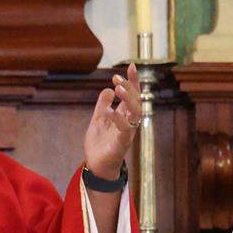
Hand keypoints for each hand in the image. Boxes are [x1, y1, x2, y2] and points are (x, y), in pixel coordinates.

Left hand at [82, 65, 142, 180]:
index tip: (131, 65)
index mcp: (124, 115)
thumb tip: (108, 89)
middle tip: (117, 78)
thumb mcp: (98, 120)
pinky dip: (117, 119)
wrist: (96, 166)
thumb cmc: (99, 144)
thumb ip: (103, 105)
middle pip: (137, 101)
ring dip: (129, 100)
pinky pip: (124, 129)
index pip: (132, 95)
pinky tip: (109, 111)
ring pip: (135, 113)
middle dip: (130, 87)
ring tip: (119, 88)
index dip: (133, 80)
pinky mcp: (122, 144)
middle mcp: (129, 122)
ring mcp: (127, 133)